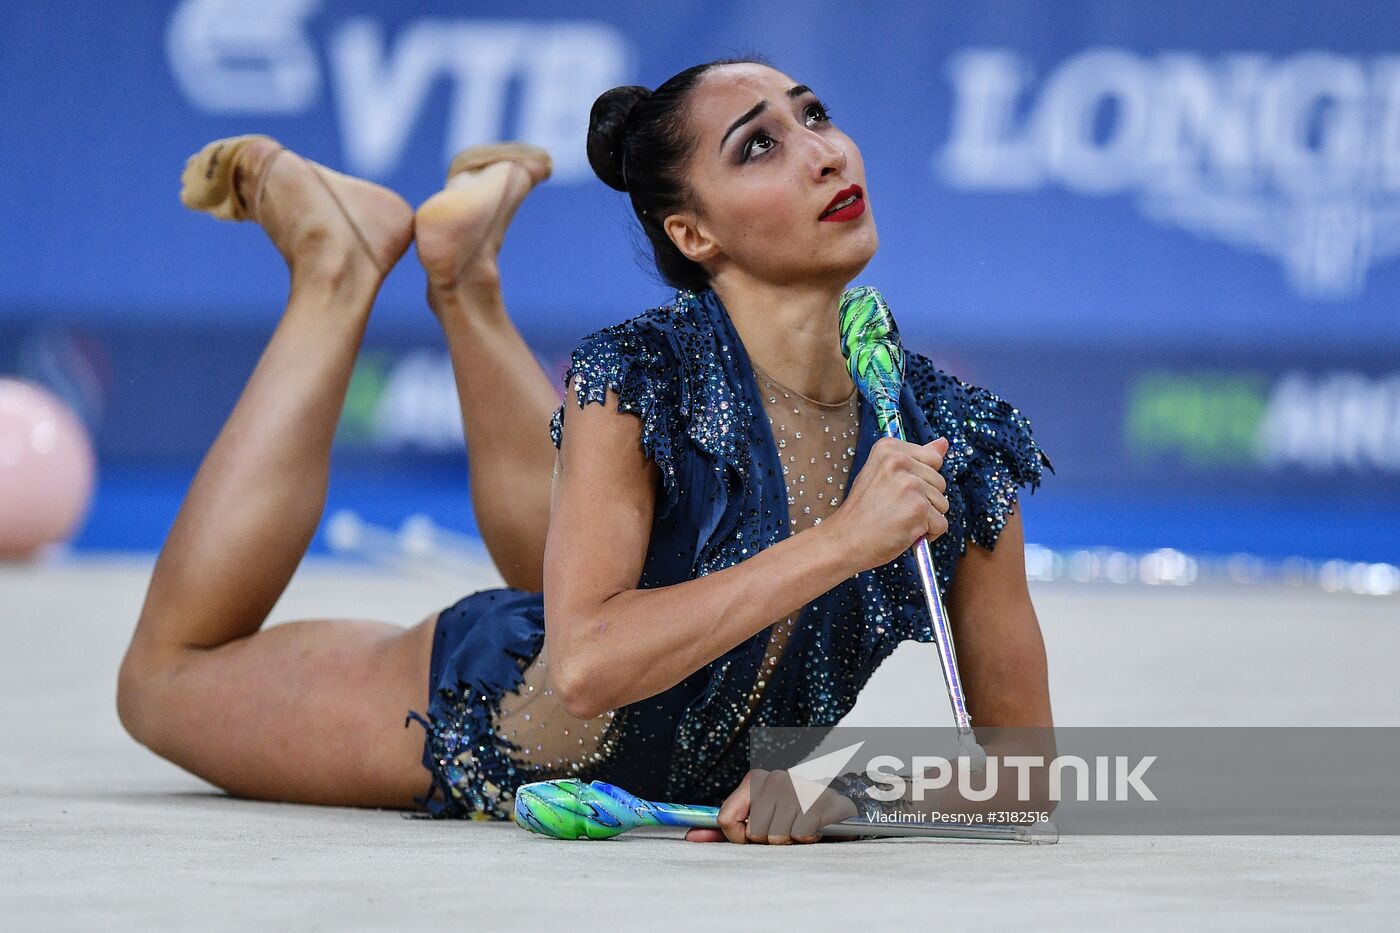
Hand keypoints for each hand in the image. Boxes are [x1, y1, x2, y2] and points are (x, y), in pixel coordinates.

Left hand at [684, 769, 859, 843]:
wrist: (838, 810)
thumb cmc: (794, 818)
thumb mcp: (758, 821)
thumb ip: (726, 829)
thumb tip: (691, 838)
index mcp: (753, 780)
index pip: (725, 818)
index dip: (739, 836)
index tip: (753, 835)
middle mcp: (773, 778)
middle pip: (753, 832)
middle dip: (770, 840)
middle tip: (786, 829)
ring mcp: (797, 785)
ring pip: (776, 835)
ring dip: (791, 840)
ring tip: (800, 828)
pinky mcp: (819, 798)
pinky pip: (801, 833)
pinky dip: (808, 838)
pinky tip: (814, 828)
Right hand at [821, 435, 950, 572]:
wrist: (844, 540)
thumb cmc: (863, 511)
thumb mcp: (882, 474)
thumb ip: (915, 457)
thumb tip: (944, 442)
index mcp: (889, 448)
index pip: (932, 459)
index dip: (920, 480)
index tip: (897, 490)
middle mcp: (899, 461)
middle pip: (940, 482)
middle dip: (925, 500)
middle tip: (895, 509)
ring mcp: (910, 484)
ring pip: (942, 503)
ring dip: (926, 517)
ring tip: (899, 520)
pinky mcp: (919, 508)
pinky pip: (941, 523)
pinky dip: (928, 534)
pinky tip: (905, 532)